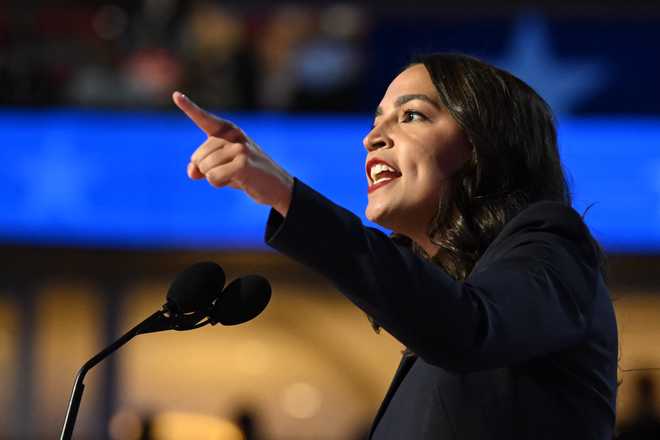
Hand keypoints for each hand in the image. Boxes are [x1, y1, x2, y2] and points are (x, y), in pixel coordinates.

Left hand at [173, 91, 292, 215]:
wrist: (277, 186)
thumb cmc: (246, 175)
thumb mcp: (221, 169)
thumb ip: (201, 168)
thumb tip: (192, 172)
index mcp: (227, 131)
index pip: (204, 119)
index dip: (189, 108)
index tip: (176, 95)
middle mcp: (233, 135)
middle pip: (198, 156)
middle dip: (207, 170)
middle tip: (228, 172)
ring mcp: (239, 147)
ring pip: (205, 168)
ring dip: (215, 178)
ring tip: (235, 176)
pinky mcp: (243, 163)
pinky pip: (213, 177)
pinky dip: (220, 183)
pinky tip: (238, 181)